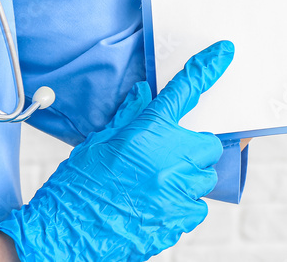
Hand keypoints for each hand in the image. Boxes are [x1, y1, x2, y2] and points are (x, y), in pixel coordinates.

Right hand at [0, 41, 235, 261]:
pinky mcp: (178, 219)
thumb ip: (127, 116)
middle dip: (194, 148)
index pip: (184, 90)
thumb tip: (143, 92)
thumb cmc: (76, 187)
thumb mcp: (98, 142)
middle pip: (208, 143)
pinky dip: (185, 205)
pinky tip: (159, 206)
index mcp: (148, 132)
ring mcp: (176, 190)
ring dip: (189, 178)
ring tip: (158, 186)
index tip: (224, 52)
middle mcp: (169, 158)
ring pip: (206, 177)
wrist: (63, 234)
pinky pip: (198, 207)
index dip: (207, 68)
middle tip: (169, 157)